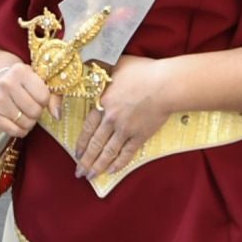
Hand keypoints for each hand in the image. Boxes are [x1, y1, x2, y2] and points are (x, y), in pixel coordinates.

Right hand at [0, 60, 58, 136]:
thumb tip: (57, 115)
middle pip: (35, 111)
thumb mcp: (38, 82)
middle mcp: (6, 83)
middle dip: (36, 112)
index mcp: (20, 71)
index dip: (44, 101)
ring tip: (22, 112)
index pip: (44, 97)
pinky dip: (19, 130)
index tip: (37, 97)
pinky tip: (16, 121)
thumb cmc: (21, 84)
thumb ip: (53, 96)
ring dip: (28, 122)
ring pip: (25, 123)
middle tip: (30, 106)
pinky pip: (14, 131)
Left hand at [73, 54, 179, 181]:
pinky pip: (127, 153)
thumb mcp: (115, 64)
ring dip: (98, 166)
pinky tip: (112, 171)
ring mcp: (126, 130)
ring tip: (91, 177)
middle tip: (79, 173)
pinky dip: (119, 163)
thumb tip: (88, 66)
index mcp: (102, 103)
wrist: (165, 84)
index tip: (76, 153)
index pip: (87, 128)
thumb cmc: (142, 71)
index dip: (81, 143)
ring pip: (108, 152)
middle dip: (85, 161)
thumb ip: (100, 69)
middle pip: (95, 145)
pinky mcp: (140, 135)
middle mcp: (111, 120)